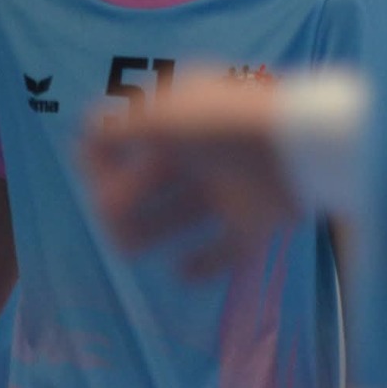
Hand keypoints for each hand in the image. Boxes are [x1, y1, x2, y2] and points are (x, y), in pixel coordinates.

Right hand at [83, 70, 299, 275]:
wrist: (302, 147)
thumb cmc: (224, 125)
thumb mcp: (162, 115)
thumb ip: (118, 127)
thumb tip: (85, 136)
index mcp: (178, 117)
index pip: (126, 136)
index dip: (101, 158)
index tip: (95, 177)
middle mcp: (200, 151)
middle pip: (147, 181)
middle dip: (120, 201)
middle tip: (113, 217)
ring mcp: (228, 187)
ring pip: (177, 215)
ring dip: (147, 232)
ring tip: (128, 248)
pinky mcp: (254, 222)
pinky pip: (223, 249)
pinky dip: (202, 265)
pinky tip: (180, 272)